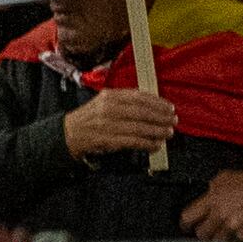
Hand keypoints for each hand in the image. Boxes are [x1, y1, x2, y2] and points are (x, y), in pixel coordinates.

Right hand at [61, 86, 178, 162]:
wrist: (69, 133)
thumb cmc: (90, 118)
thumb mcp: (104, 102)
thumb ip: (125, 101)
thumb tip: (151, 105)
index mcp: (110, 96)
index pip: (138, 97)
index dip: (157, 102)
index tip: (169, 107)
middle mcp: (109, 108)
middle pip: (141, 112)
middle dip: (160, 117)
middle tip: (173, 121)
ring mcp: (108, 125)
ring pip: (139, 127)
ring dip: (157, 131)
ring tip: (168, 133)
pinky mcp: (108, 140)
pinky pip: (132, 142)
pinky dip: (146, 144)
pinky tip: (155, 145)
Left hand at [178, 167, 242, 241]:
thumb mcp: (224, 178)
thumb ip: (209, 190)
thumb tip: (200, 200)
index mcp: (212, 199)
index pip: (188, 218)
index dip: (185, 223)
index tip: (187, 226)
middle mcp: (221, 215)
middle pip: (200, 234)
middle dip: (203, 231)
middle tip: (207, 228)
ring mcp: (233, 228)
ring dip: (217, 238)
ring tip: (223, 230)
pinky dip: (232, 240)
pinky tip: (236, 231)